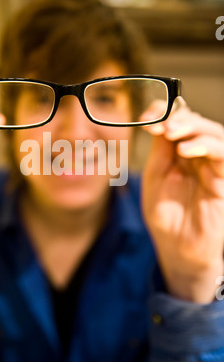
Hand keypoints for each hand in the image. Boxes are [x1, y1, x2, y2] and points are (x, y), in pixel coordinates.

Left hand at [141, 102, 223, 302]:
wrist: (176, 247)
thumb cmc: (166, 214)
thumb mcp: (155, 177)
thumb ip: (160, 151)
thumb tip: (158, 119)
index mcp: (181, 153)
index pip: (179, 122)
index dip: (165, 113)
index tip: (145, 117)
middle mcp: (199, 157)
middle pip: (198, 124)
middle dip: (180, 118)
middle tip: (161, 123)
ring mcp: (213, 168)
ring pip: (215, 135)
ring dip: (194, 128)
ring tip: (172, 132)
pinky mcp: (223, 182)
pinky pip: (222, 158)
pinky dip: (206, 147)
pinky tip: (186, 150)